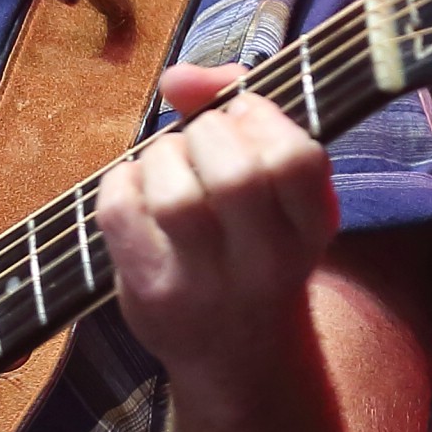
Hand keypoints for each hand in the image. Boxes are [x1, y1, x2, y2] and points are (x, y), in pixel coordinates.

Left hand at [95, 61, 339, 393]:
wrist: (237, 355)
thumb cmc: (252, 243)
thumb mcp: (273, 186)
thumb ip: (234, 105)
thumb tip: (177, 77)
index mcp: (311, 228)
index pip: (298, 159)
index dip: (261, 116)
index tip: (243, 114)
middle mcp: (266, 264)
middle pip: (235, 176)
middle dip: (206, 132)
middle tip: (201, 139)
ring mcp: (206, 286)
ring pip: (175, 197)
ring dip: (162, 156)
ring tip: (168, 164)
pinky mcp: (150, 295)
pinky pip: (121, 213)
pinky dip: (121, 181)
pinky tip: (137, 188)